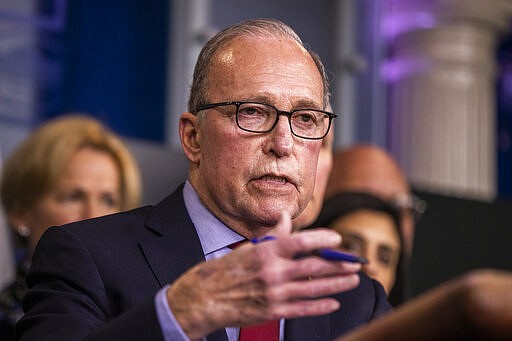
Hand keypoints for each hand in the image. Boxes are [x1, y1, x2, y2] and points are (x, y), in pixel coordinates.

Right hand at [166, 212, 361, 339]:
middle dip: (339, 265)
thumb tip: (287, 216)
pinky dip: (320, 306)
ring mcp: (274, 293)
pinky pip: (302, 309)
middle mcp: (272, 272)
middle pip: (314, 267)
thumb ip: (274, 234)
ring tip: (353, 280)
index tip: (337, 239)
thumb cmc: (228, 270)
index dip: (322, 240)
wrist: (206, 298)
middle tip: (356, 263)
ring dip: (337, 284)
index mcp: (266, 252)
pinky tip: (334, 302)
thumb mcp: (250, 248)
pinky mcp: (273, 311)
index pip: (301, 242)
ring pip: (313, 289)